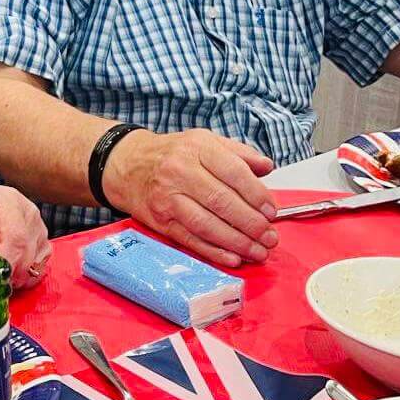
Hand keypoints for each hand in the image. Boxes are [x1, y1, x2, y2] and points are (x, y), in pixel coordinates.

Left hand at [0, 186, 51, 288]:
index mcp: (5, 201)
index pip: (15, 237)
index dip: (5, 262)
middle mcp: (27, 212)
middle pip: (27, 253)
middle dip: (7, 273)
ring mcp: (37, 228)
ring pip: (35, 264)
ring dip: (14, 276)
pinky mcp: (41, 243)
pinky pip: (38, 269)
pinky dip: (21, 276)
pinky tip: (5, 268)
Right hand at [104, 129, 277, 268]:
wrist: (127, 165)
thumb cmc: (171, 155)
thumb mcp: (205, 142)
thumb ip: (239, 153)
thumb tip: (267, 166)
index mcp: (197, 148)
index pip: (234, 172)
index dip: (256, 194)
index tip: (271, 211)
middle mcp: (180, 172)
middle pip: (221, 201)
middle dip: (251, 223)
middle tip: (270, 237)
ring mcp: (168, 198)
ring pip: (207, 224)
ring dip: (237, 242)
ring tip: (258, 251)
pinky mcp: (160, 221)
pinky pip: (190, 239)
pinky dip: (214, 252)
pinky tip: (233, 257)